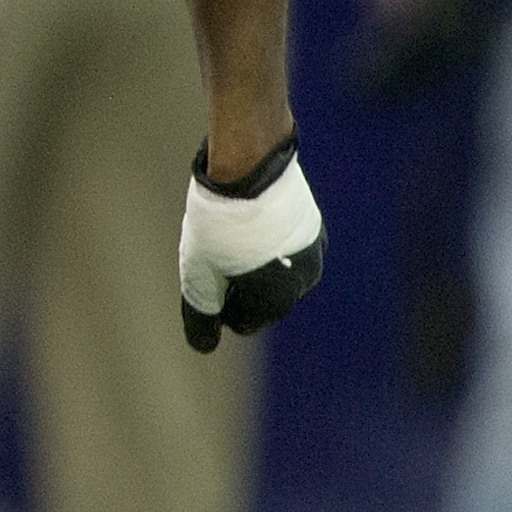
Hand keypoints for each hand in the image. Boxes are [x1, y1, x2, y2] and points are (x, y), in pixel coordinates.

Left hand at [179, 129, 324, 351]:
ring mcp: (312, 253)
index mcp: (277, 301)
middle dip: (239, 282)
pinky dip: (269, 241)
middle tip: (218, 248)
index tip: (208, 270)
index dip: (218, 300)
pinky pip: (286, 246)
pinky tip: (251, 220)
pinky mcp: (313, 226)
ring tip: (234, 232)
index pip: (242, 323)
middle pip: (263, 298)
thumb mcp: (198, 273)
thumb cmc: (218, 225)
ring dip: (256, 260)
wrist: (250, 164)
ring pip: (277, 271)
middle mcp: (303, 282)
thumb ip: (202, 314)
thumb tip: (203, 347)